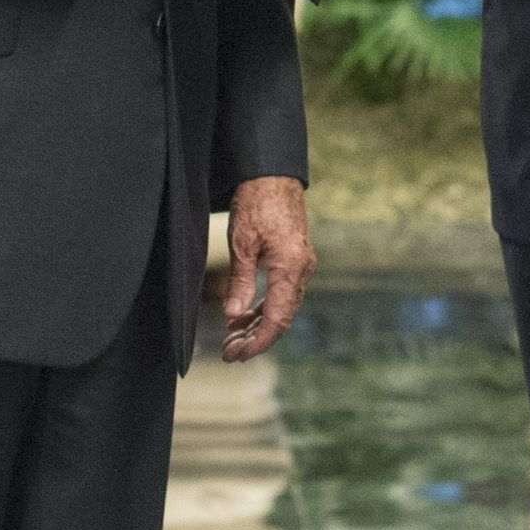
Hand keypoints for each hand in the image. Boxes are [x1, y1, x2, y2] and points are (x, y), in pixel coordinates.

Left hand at [221, 175, 314, 357]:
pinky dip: (262, 308)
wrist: (273, 174)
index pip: (277, 319)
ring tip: (232, 340)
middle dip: (255, 339)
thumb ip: (240, 281)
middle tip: (229, 354)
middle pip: (281, 318)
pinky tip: (242, 316)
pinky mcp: (294, 260)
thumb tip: (234, 315)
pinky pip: (281, 293)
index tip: (238, 355)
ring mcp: (300, 265)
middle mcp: (301, 270)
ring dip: (257, 326)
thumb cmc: (257, 202)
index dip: (258, 342)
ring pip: (281, 308)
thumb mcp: (242, 242)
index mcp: (290, 268)